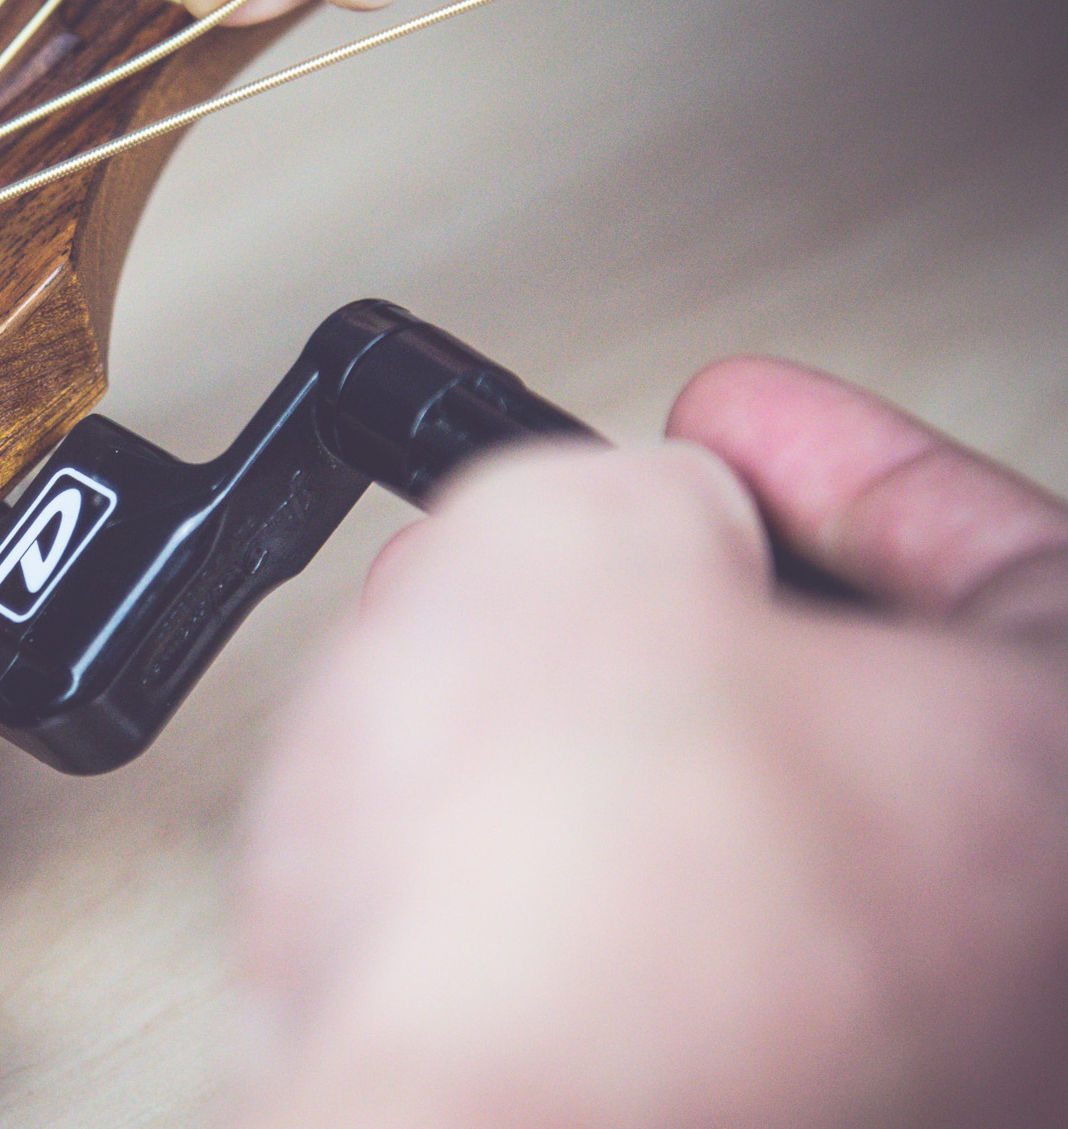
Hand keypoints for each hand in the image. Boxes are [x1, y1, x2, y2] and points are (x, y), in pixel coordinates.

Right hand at [231, 357, 1067, 1125]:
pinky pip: (694, 957)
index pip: (1019, 561)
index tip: (743, 426)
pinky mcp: (755, 1126)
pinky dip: (600, 866)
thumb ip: (649, 489)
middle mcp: (1025, 971)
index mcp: (1059, 780)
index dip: (850, 458)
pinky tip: (476, 818)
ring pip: (781, 841)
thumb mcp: (584, 536)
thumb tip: (646, 530)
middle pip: (904, 713)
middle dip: (723, 595)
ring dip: (637, 730)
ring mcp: (902, 1076)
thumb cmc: (555, 916)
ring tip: (490, 668)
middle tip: (621, 543)